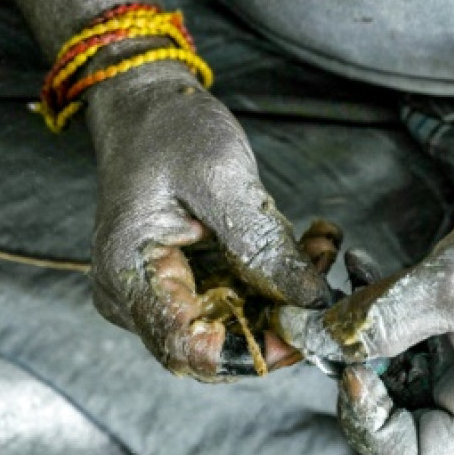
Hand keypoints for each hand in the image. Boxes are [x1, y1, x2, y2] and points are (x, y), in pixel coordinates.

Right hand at [85, 62, 334, 380]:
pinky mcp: (182, 282)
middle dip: (278, 320)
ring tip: (319, 248)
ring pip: (233, 325)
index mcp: (129, 275)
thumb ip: (261, 243)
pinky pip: (234, 300)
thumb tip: (308, 299)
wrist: (144, 104)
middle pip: (215, 346)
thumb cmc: (167, 130)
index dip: (250, 351)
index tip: (302, 329)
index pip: (188, 349)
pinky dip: (272, 281)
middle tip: (324, 280)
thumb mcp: (220, 176)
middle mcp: (135, 297)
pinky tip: (303, 247)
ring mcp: (159, 293)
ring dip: (284, 298)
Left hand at [279, 158, 453, 454]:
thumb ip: (377, 321)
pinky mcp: (452, 324)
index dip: (372, 426)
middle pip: (394, 421)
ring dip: (356, 334)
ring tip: (341, 289)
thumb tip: (309, 340)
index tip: (354, 370)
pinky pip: (397, 332)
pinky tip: (359, 265)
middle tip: (333, 328)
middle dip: (355, 374)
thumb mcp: (451, 288)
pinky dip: (372, 305)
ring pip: (388, 371)